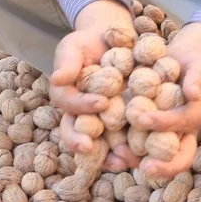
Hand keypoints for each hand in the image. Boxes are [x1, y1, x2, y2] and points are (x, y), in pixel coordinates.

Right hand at [50, 0, 140, 171]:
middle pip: (78, 133)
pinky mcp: (121, 121)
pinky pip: (124, 138)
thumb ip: (67, 62)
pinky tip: (143, 152)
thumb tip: (57, 79)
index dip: (82, 107)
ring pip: (101, 143)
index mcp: (67, 98)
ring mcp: (101, 121)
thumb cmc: (88, 42)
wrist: (111, 41)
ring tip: (123, 160)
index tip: (101, 101)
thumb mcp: (74, 46)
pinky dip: (131, 147)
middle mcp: (81, 115)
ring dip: (110, 154)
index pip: (69, 107)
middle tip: (93, 147)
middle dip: (84, 143)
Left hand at [128, 22, 200, 178]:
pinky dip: (123, 150)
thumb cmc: (193, 59)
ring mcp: (164, 133)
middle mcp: (182, 131)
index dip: (167, 126)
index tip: (146, 120)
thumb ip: (198, 78)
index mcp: (196, 118)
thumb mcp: (199, 64)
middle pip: (174, 157)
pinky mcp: (147, 129)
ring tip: (115, 158)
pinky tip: (107, 152)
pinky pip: (136, 144)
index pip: (184, 126)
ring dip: (135, 159)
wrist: (182, 58)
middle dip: (159, 165)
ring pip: (152, 156)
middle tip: (138, 163)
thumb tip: (193, 94)